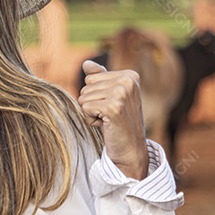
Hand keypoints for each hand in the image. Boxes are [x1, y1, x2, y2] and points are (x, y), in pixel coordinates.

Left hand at [77, 60, 148, 179]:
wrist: (131, 150)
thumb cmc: (119, 124)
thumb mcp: (110, 98)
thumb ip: (100, 79)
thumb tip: (86, 63)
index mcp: (130, 75)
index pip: (91, 78)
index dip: (96, 95)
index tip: (112, 107)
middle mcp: (128, 81)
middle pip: (86, 86)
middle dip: (92, 104)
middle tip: (110, 116)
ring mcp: (122, 93)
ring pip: (83, 97)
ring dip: (91, 113)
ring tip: (108, 121)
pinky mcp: (114, 107)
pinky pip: (85, 107)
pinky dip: (90, 120)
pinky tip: (106, 125)